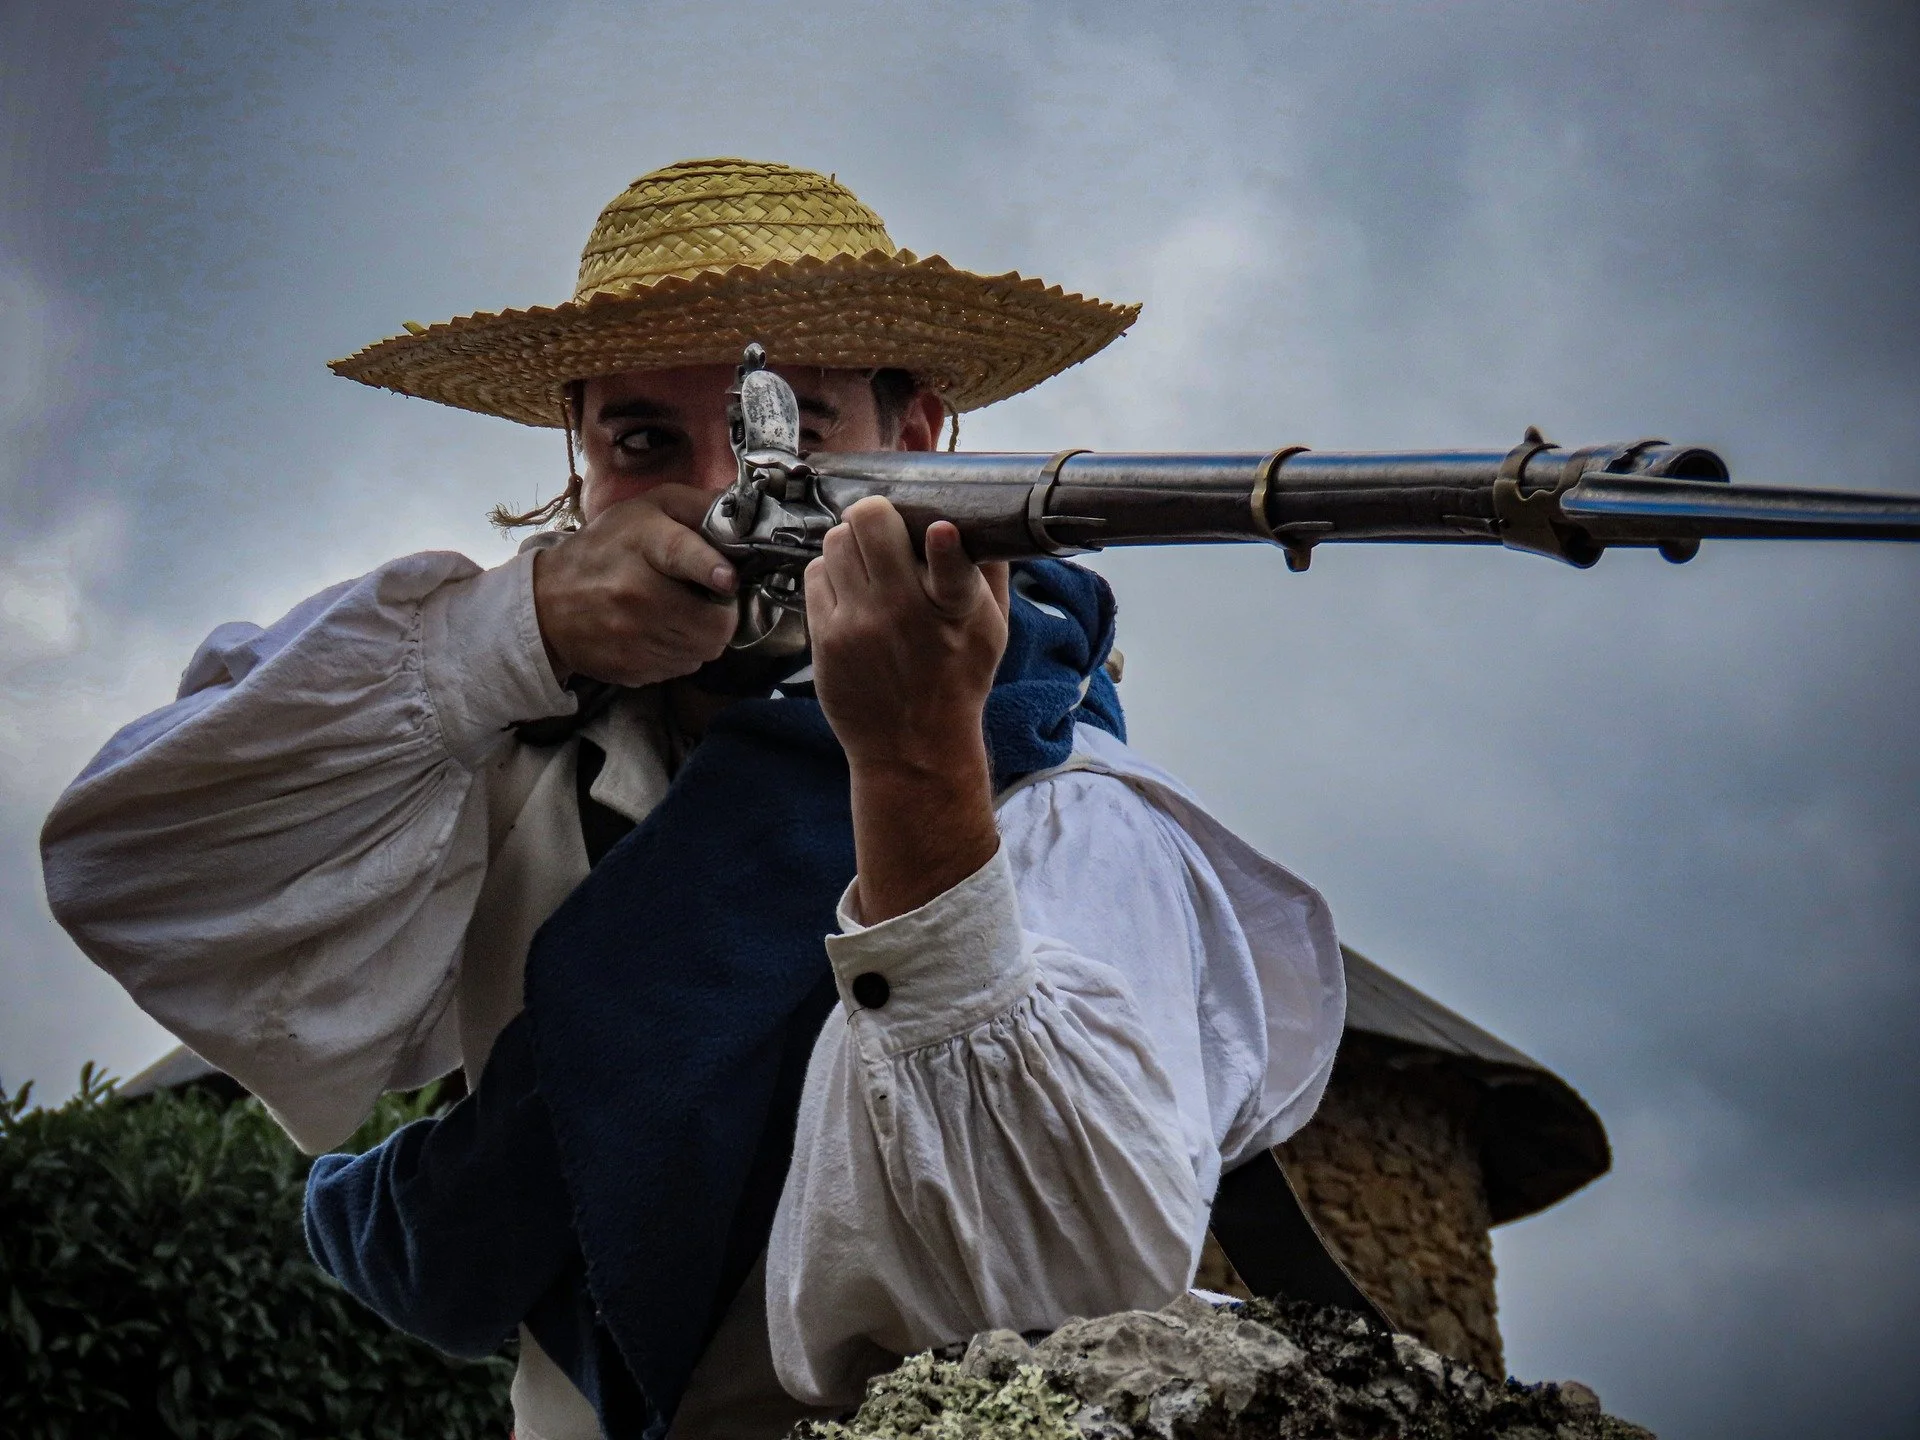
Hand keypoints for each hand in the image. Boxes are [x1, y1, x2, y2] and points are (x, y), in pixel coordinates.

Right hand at [531, 485, 738, 686]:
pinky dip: (683, 652)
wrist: (548, 603)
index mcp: (642, 544)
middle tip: (712, 600)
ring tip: (685, 613)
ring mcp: (633, 637)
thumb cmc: (607, 548)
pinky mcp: (632, 669)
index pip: (681, 554)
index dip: (710, 568)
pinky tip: (665, 632)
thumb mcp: (647, 509)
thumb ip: (697, 506)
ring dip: (705, 634)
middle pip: (712, 622)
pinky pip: (682, 668)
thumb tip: (745, 512)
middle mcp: (636, 594)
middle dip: (723, 613)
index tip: (728, 579)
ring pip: (704, 650)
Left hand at [805, 497, 1009, 921]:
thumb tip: (982, 520)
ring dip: (850, 543)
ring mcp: (859, 625)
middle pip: (869, 523)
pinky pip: (815, 575)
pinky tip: (849, 591)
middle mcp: (903, 613)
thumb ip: (988, 572)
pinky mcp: (825, 639)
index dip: (944, 544)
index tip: (941, 530)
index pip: (951, 567)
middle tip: (883, 527)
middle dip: (875, 515)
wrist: (913, 747)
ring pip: (834, 541)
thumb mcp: (992, 629)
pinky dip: (831, 574)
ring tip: (866, 562)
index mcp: (955, 609)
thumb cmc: (957, 680)